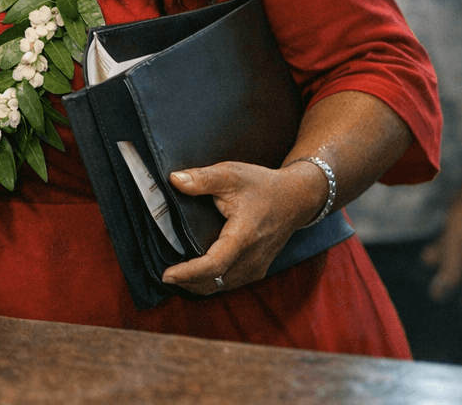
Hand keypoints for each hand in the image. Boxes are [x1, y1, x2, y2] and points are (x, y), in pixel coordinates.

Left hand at [159, 159, 323, 294]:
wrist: (297, 199)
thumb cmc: (262, 185)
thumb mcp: (231, 174)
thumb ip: (202, 178)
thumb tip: (174, 180)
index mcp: (244, 236)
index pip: (214, 264)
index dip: (188, 273)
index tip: (167, 274)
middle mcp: (252, 257)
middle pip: (215, 282)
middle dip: (188, 282)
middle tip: (164, 276)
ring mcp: (257, 266)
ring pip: (223, 286)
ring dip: (199, 286)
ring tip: (176, 278)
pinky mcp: (259, 269)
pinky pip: (231, 284)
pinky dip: (212, 284)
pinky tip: (197, 276)